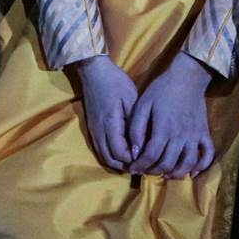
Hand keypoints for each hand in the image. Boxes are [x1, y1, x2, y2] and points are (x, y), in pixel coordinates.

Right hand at [73, 55, 138, 172]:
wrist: (94, 72)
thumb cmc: (116, 83)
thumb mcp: (132, 99)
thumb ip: (136, 124)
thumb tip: (141, 145)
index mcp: (110, 123)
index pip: (120, 152)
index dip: (133, 160)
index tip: (146, 157)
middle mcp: (99, 131)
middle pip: (111, 159)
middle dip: (126, 165)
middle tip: (141, 164)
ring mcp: (93, 130)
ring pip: (103, 157)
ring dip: (117, 163)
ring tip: (133, 162)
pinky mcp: (91, 128)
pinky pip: (99, 150)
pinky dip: (110, 156)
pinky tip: (121, 154)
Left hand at [127, 57, 215, 178]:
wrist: (187, 77)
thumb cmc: (162, 90)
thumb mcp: (142, 104)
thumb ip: (136, 128)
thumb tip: (134, 150)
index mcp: (163, 129)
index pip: (151, 156)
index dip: (140, 166)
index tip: (133, 169)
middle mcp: (180, 136)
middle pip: (167, 163)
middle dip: (154, 171)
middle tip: (145, 170)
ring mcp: (194, 136)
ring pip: (187, 164)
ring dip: (176, 174)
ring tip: (165, 175)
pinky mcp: (204, 133)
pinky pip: (207, 154)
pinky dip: (201, 166)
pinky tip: (192, 172)